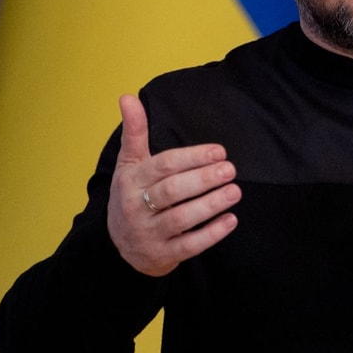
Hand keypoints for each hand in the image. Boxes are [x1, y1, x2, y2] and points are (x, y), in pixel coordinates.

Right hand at [107, 94, 240, 275]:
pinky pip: (189, 245)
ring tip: (235, 191)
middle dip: (203, 180)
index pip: (163, 166)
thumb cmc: (130, 194)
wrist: (118, 245)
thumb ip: (134, 131)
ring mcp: (149, 233)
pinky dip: (211, 234)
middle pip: (172, 191)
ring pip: (180, 219)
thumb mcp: (128, 163)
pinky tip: (230, 220)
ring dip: (210, 205)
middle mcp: (136, 207)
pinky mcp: (162, 255)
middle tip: (230, 169)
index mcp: (131, 180)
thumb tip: (127, 96)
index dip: (192, 158)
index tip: (219, 151)